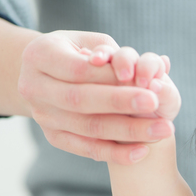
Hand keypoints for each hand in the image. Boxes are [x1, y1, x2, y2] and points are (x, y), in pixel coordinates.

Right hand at [18, 31, 172, 163]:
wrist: (50, 76)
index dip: (112, 78)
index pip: (78, 70)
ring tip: (162, 130)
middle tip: (156, 105)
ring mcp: (42, 115)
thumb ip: (110, 53)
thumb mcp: (91, 42)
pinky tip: (143, 151)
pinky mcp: (53, 137)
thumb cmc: (80, 53)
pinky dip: (116, 154)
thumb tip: (131, 69)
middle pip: (81, 100)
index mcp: (39, 55)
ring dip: (128, 132)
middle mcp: (33, 87)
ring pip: (88, 129)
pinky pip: (86, 149)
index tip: (147, 85)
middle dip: (122, 104)